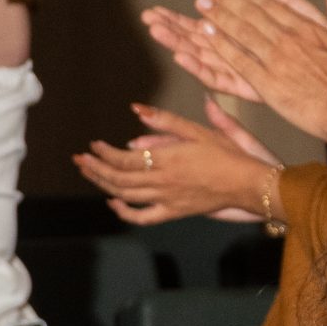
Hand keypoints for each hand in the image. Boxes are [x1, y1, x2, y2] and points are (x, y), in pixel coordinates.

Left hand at [73, 98, 279, 225]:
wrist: (246, 184)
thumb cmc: (226, 154)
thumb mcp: (197, 130)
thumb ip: (165, 120)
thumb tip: (137, 109)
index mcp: (166, 159)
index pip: (124, 159)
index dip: (104, 153)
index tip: (93, 145)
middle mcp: (162, 181)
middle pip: (118, 178)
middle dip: (94, 169)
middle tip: (80, 160)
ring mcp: (166, 199)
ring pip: (125, 196)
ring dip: (103, 185)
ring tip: (89, 174)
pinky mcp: (174, 212)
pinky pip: (143, 217)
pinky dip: (124, 212)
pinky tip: (114, 202)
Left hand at [188, 0, 326, 148]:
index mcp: (307, 28)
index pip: (272, 5)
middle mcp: (288, 39)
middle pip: (251, 14)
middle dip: (227, 0)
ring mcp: (276, 60)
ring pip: (241, 33)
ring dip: (218, 17)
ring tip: (200, 5)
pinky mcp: (268, 84)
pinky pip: (239, 61)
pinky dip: (221, 46)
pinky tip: (207, 36)